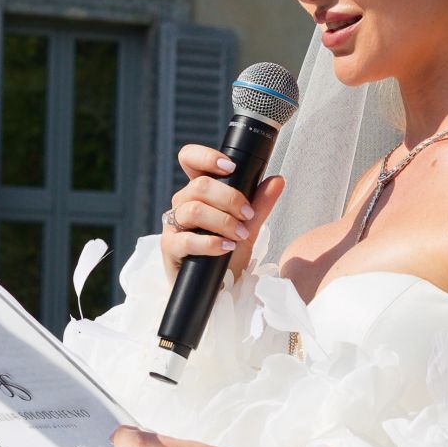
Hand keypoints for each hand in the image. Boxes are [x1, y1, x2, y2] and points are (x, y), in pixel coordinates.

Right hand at [160, 144, 284, 283]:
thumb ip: (260, 204)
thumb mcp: (248, 227)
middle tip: (248, 215)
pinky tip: (226, 248)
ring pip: (193, 209)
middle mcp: (183, 203)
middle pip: (199, 185)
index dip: (206, 157)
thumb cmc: (227, 255)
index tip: (230, 167)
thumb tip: (278, 180)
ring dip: (222, 221)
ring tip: (239, 235)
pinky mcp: (170, 248)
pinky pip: (186, 239)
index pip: (190, 160)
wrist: (217, 289)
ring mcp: (174, 225)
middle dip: (229, 198)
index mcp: (199, 192)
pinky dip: (210, 243)